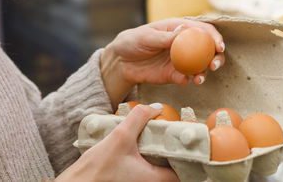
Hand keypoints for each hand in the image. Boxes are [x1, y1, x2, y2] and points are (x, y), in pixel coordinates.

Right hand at [57, 104, 178, 181]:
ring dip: (157, 157)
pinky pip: (145, 171)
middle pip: (171, 171)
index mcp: (154, 179)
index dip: (185, 158)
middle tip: (169, 138)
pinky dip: (145, 160)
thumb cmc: (97, 169)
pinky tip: (137, 147)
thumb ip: (139, 119)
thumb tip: (154, 107)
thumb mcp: (120, 136)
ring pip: (157, 171)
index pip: (182, 173)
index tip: (183, 143)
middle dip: (171, 154)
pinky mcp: (129, 180)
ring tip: (154, 140)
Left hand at [100, 19, 225, 108]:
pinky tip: (188, 81)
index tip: (219, 46)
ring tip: (201, 78)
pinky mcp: (175, 74)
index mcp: (179, 29)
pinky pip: (187, 78)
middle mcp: (184, 44)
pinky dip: (190, 80)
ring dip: (205, 72)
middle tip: (214, 64)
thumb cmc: (132, 42)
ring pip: (201, 66)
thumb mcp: (145, 36)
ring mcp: (181, 60)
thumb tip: (182, 31)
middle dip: (216, 57)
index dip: (214, 37)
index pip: (202, 30)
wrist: (121, 62)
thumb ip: (164, 37)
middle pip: (208, 49)